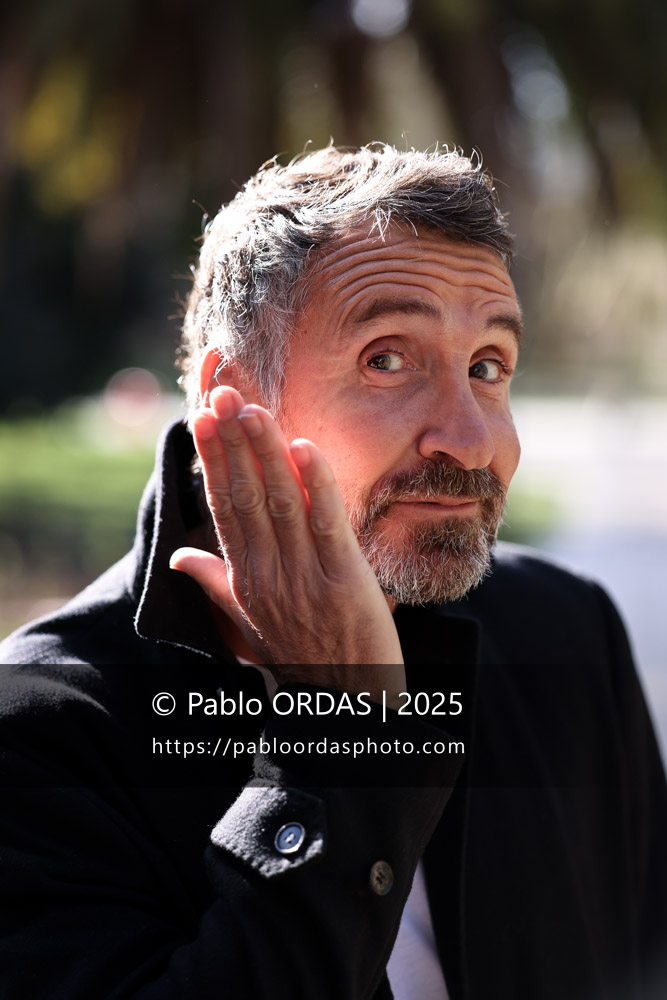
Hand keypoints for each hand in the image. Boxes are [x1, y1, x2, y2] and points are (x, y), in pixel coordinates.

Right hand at [170, 386, 404, 699]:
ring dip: (266, 454)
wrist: (349, 703)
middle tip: (222, 394)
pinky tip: (304, 448)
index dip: (213, 461)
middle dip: (233, 444)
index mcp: (245, 579)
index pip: (223, 508)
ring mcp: (304, 579)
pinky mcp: (344, 582)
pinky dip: (317, 485)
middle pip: (245, 498)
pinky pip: (328, 526)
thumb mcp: (251, 621)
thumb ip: (217, 583)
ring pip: (281, 504)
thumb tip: (177, 559)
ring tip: (253, 410)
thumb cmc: (302, 653)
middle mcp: (268, 575)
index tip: (202, 417)